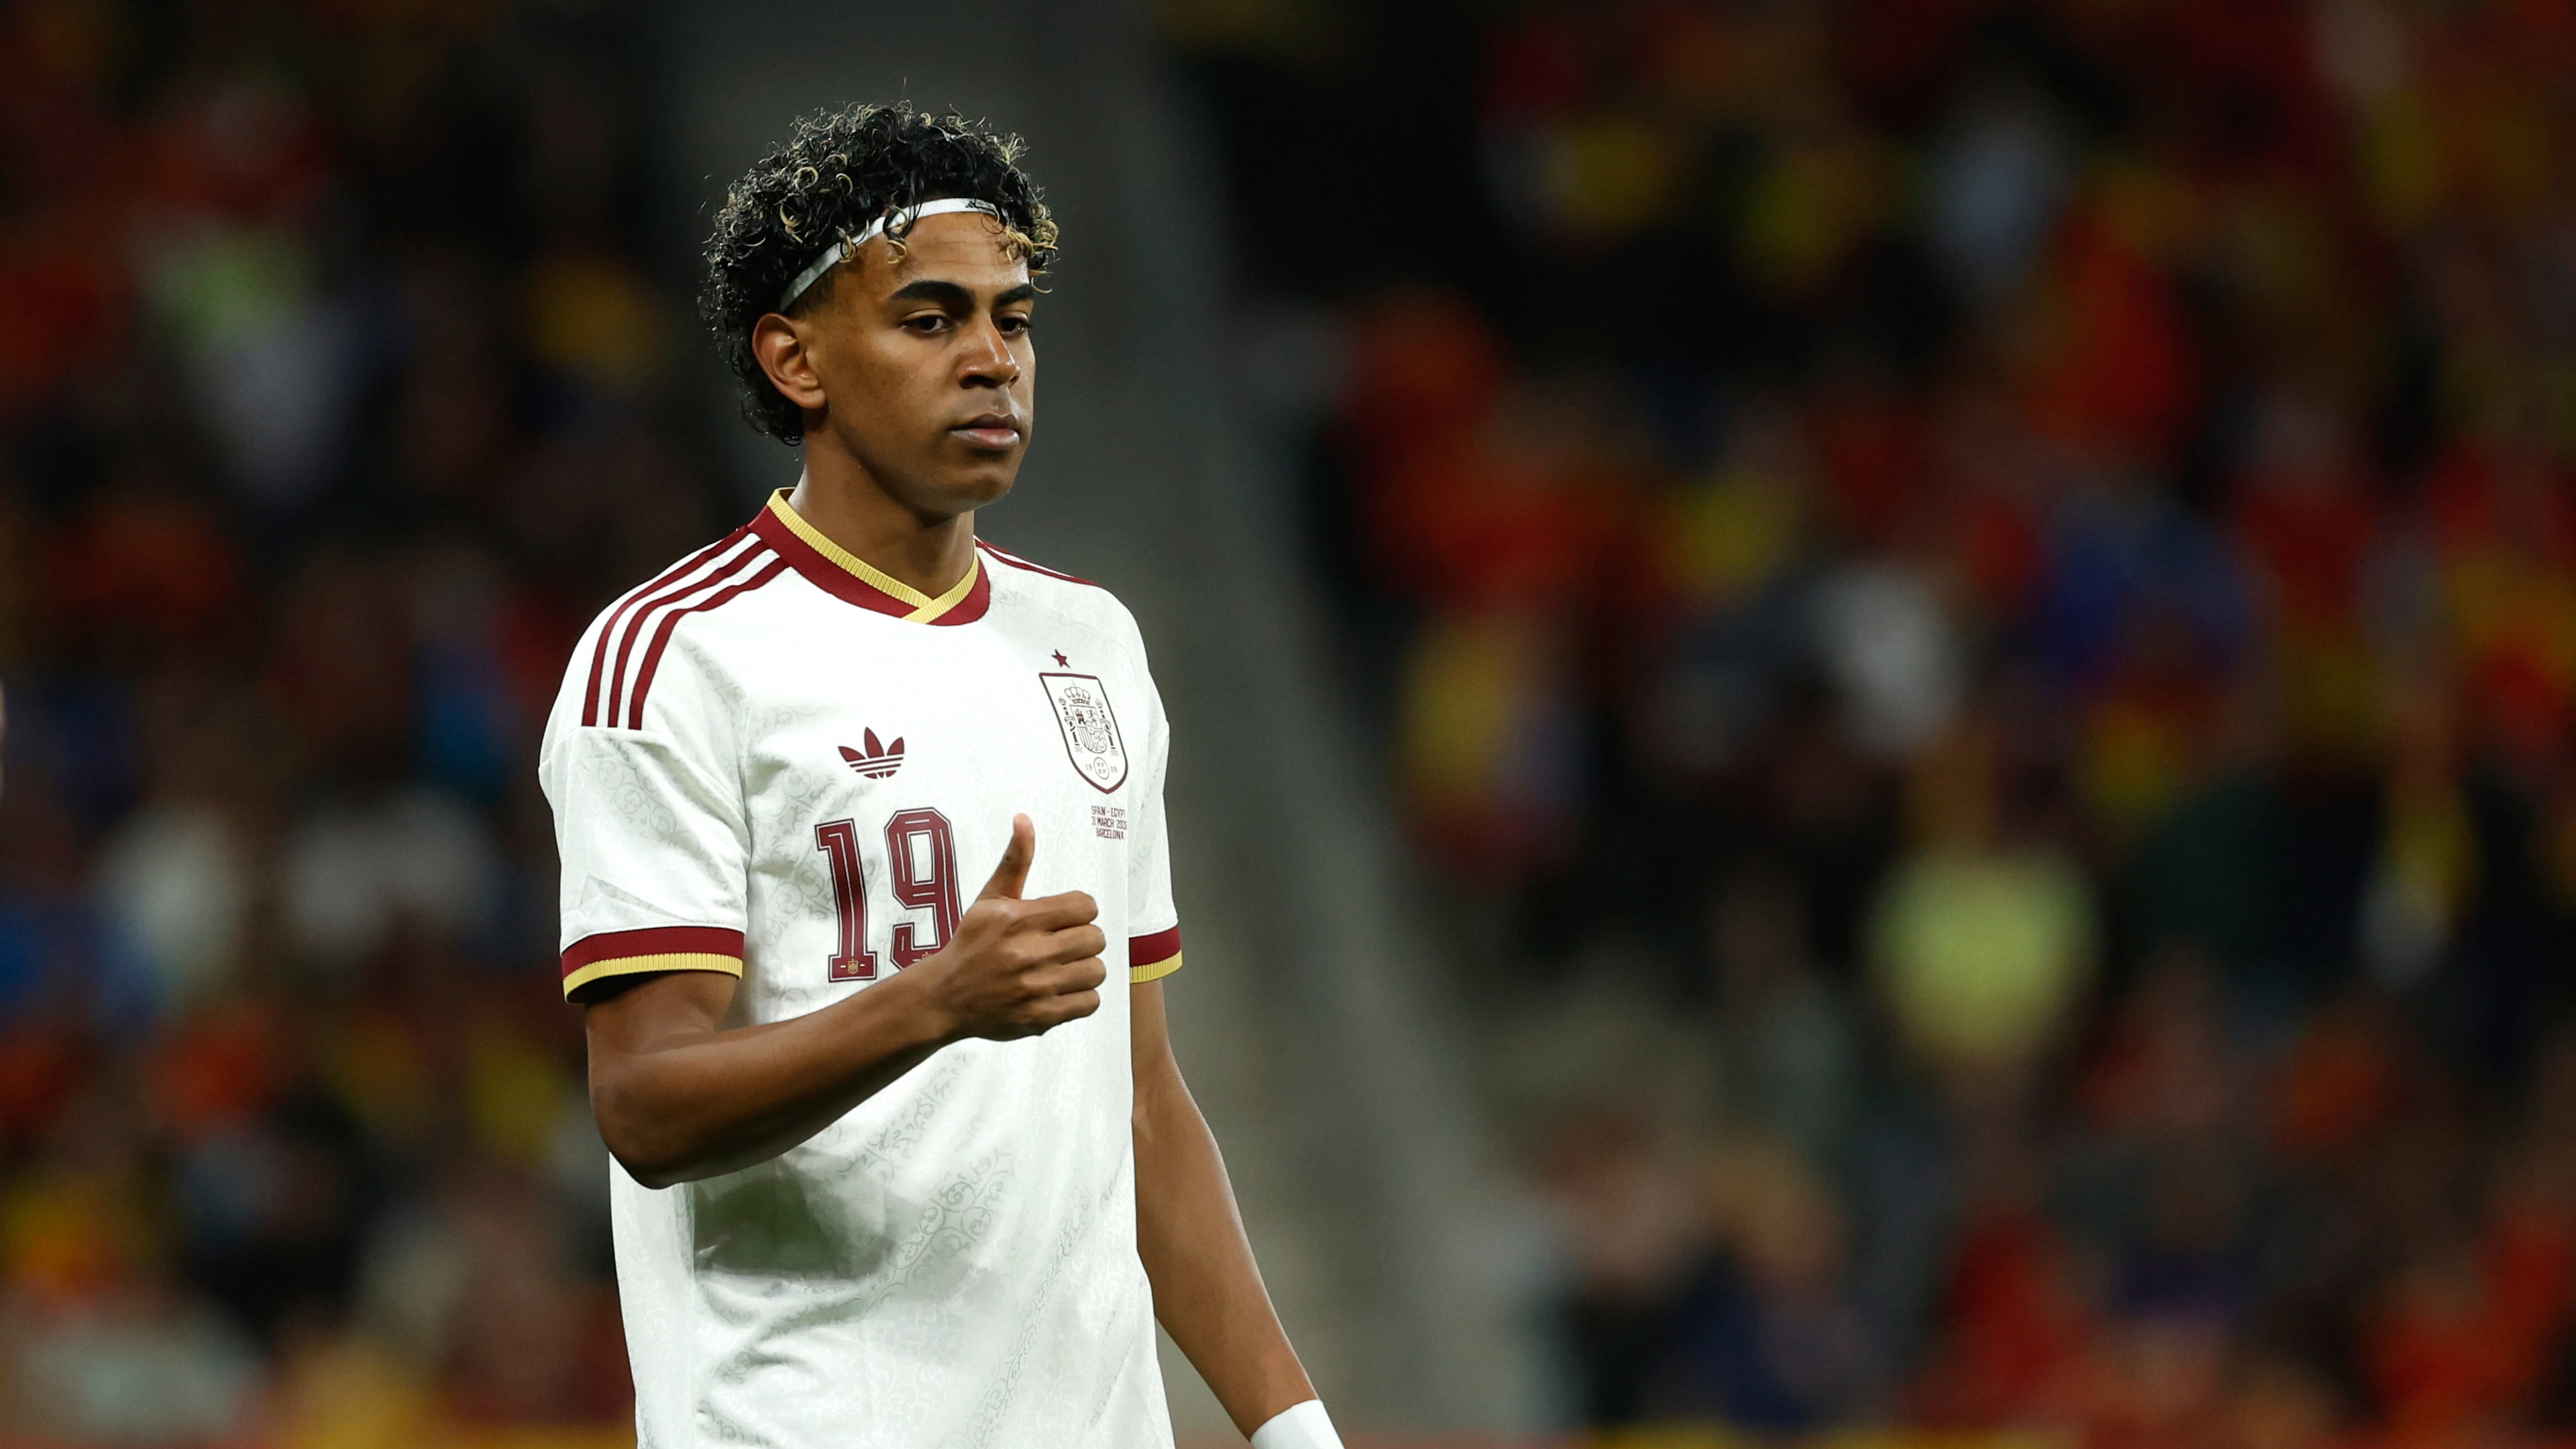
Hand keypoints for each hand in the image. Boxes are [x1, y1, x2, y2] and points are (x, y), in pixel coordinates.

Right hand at [914, 814, 1105, 1041]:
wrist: (944, 997)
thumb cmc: (971, 943)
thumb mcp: (989, 899)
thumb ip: (1014, 861)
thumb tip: (1024, 819)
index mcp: (1018, 918)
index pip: (1085, 906)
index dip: (1080, 911)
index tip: (1065, 918)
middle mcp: (1029, 953)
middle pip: (1095, 938)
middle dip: (1084, 939)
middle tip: (1064, 944)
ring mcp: (1036, 988)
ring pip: (1097, 971)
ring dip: (1085, 968)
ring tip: (1065, 968)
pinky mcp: (1041, 1017)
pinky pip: (1090, 1002)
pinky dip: (1081, 997)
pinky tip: (1062, 990)